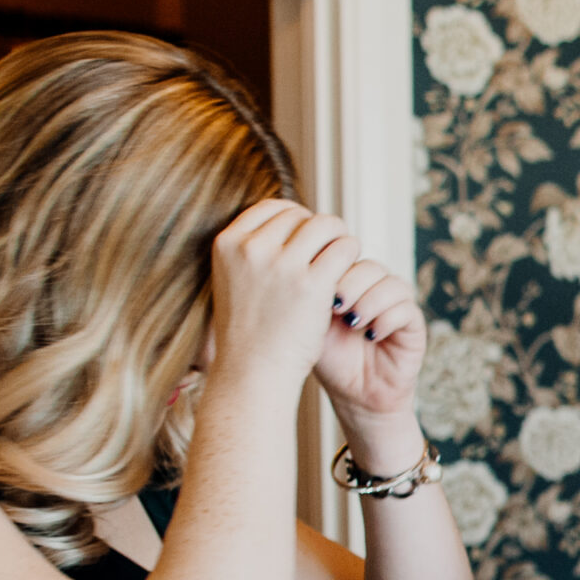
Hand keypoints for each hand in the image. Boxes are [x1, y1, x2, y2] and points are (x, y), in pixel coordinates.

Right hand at [206, 199, 360, 396]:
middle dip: (320, 232)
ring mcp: (281, 264)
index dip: (298, 219)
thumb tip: (288, 222)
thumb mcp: (236, 280)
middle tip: (330, 254)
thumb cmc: (250, 332)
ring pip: (327, 226)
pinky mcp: (311, 283)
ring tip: (341, 263)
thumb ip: (253, 251)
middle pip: (302, 215)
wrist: (253, 371)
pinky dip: (351, 258)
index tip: (308, 238)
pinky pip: (345, 249)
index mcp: (228, 243)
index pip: (273, 208)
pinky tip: (347, 277)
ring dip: (340, 241)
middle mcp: (252, 248)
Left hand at [312, 254, 427, 447]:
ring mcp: (396, 306)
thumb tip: (308, 265)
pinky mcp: (414, 327)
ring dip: (370, 300)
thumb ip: (312, 293)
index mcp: (349, 283)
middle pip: (370, 266)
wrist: (353, 396)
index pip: (346, 257)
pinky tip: (371, 335)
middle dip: (351, 283)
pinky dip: (387, 319)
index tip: (315, 286)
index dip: (335, 266)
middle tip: (334, 305)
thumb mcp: (311, 323)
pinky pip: (407, 309)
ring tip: (353, 322)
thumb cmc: (329, 360)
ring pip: (391, 283)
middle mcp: (375, 290)